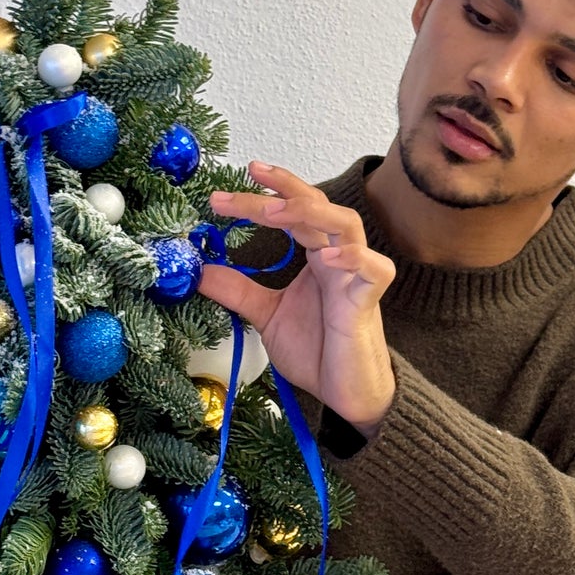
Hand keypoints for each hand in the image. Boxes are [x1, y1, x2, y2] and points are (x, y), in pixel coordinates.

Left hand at [203, 161, 396, 438]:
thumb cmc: (315, 350)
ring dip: (312, 213)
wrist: (345, 393)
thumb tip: (198, 271)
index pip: (293, 210)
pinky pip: (375, 269)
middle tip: (243, 182)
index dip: (266, 193)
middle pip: (315, 207)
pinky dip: (354, 258)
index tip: (225, 191)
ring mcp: (355, 276)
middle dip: (281, 191)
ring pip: (347, 225)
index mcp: (315, 255)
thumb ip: (237, 291)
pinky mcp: (369, 302)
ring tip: (275, 212)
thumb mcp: (266, 315)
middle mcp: (336, 257)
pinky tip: (327, 257)